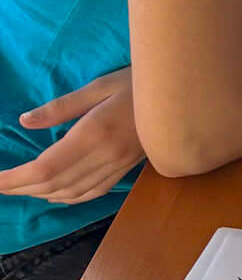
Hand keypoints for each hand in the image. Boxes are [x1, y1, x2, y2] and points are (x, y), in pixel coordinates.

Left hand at [0, 68, 143, 203]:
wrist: (186, 95)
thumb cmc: (142, 81)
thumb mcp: (99, 85)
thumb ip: (61, 107)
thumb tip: (26, 121)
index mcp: (96, 133)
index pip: (46, 167)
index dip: (16, 178)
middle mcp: (106, 156)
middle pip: (54, 185)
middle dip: (21, 188)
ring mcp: (118, 166)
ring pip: (71, 193)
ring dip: (41, 195)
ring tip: (19, 188)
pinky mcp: (126, 169)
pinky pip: (92, 193)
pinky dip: (67, 198)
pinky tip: (54, 194)